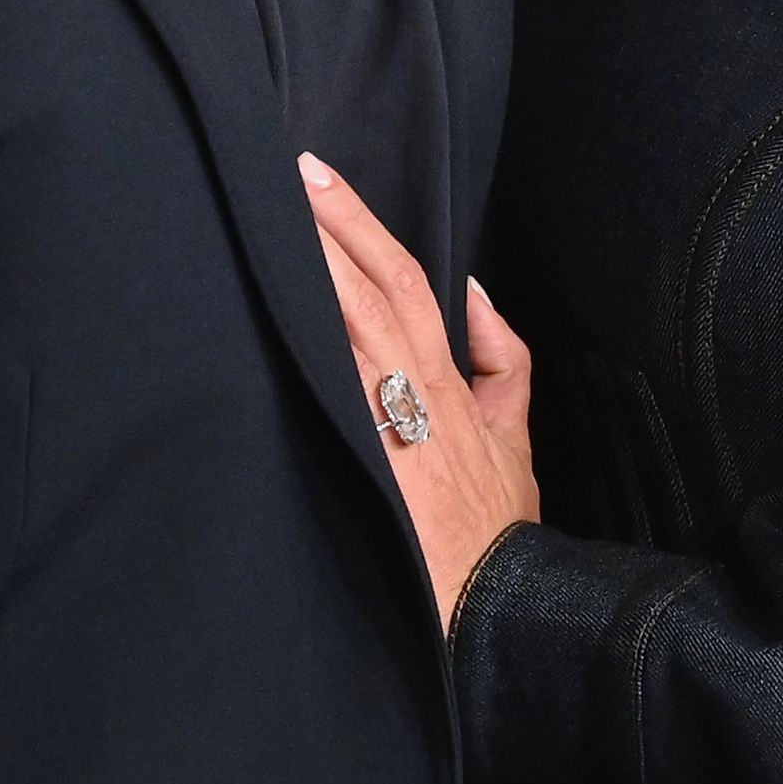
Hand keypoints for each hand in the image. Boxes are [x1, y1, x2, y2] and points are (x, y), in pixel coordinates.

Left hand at [300, 153, 537, 626]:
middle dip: (330, 227)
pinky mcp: (368, 469)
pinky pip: (332, 395)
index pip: (404, 281)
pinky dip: (303, 350)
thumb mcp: (515, 438)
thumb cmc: (497, 535)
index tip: (320, 180)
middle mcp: (417, 394)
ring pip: (348, 329)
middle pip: (372, 289)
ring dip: (311, 272)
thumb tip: (475, 291)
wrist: (495, 613)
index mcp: (449, 383)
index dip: (361, 227)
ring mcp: (389, 431)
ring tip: (270, 218)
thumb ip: (501, 363)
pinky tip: (267, 315)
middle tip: (286, 170)